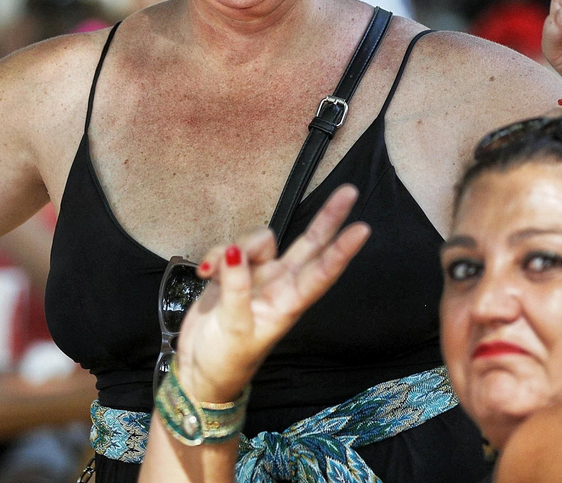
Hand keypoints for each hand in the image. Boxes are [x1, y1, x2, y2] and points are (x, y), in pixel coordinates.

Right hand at [174, 186, 369, 403]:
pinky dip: (216, 255)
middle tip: (349, 191)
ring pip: (259, 240)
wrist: (198, 372)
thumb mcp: (235, 328)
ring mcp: (257, 277)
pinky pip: (229, 249)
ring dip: (238, 245)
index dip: (341, 251)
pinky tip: (204, 272)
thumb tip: (234, 252)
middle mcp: (279, 285)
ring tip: (214, 272)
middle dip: (327, 217)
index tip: (363, 229)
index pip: (320, 273)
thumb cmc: (226, 360)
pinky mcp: (233, 273)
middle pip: (308, 244)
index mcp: (288, 304)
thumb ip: (236, 288)